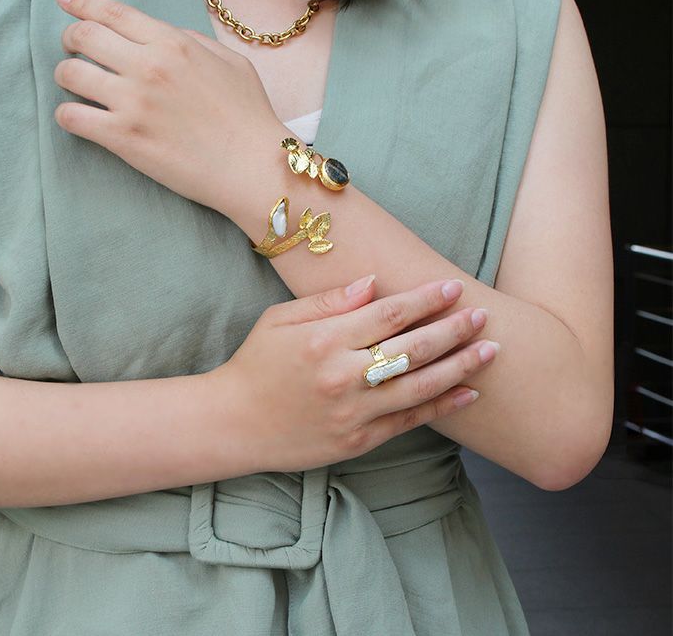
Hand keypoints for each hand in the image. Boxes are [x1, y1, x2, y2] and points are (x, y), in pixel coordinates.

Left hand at [52, 0, 279, 210]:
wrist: (253, 166)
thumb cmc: (249, 116)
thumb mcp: (231, 62)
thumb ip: (193, 41)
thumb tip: (163, 36)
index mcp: (173, 43)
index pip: (113, 12)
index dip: (81, 3)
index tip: (63, 0)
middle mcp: (148, 66)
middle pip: (83, 36)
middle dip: (70, 39)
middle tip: (73, 51)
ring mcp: (133, 102)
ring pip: (69, 73)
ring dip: (66, 76)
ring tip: (78, 86)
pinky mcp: (124, 138)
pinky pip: (71, 116)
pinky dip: (67, 114)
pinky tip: (79, 118)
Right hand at [213, 276, 498, 473]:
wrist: (234, 424)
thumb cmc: (256, 364)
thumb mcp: (280, 320)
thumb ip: (327, 301)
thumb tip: (373, 283)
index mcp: (323, 340)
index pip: (389, 314)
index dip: (426, 300)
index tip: (452, 288)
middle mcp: (342, 376)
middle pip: (413, 348)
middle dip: (454, 330)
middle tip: (483, 315)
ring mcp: (353, 412)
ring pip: (420, 386)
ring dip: (460, 367)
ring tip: (490, 351)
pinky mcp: (358, 440)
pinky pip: (409, 421)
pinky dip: (442, 407)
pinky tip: (468, 392)